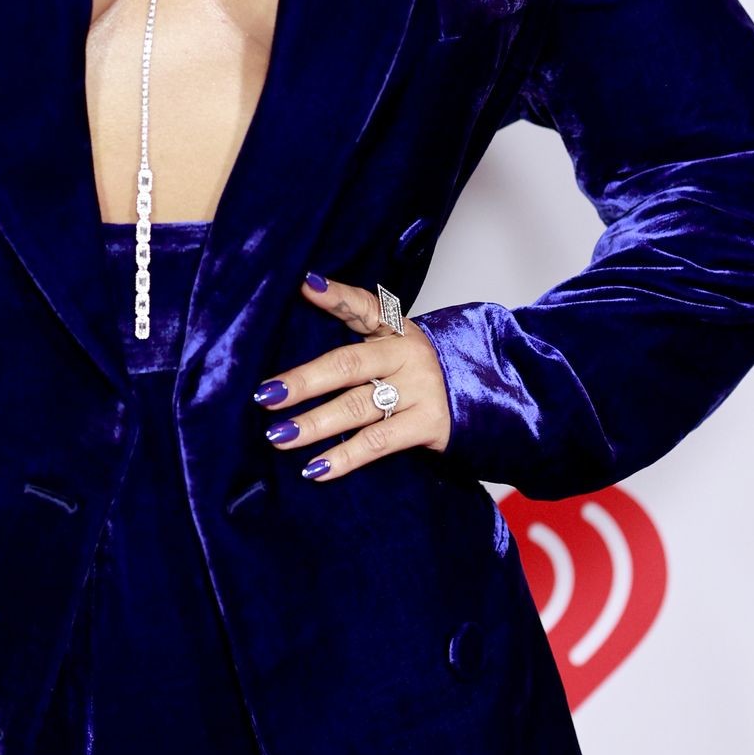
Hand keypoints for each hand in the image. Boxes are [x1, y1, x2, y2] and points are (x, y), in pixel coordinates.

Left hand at [251, 275, 452, 479]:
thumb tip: (296, 351)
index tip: (303, 285)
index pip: (363, 306)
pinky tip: (314, 469)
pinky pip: (378, 442)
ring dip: (314, 424)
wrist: (487, 400)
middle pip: (348, 364)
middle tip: (265, 396)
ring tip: (278, 436)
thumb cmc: (423, 374)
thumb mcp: (397, 348)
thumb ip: (359, 343)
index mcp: (396, 329)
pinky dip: (344, 457)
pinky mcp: (429, 424)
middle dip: (303, 381)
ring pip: (357, 406)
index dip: (335, 296)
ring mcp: (420, 388)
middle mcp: (408, 354)